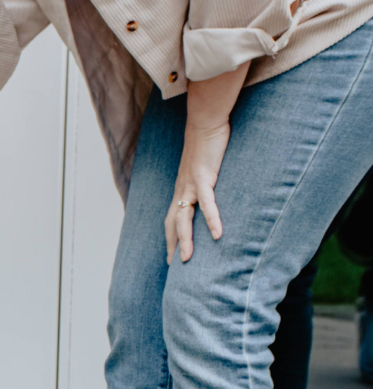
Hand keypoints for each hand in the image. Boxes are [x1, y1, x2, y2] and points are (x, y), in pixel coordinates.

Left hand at [166, 121, 227, 263]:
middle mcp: (182, 190)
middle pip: (173, 224)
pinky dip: (211, 219)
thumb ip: (206, 183)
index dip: (170, 238)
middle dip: (171, 245)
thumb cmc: (207, 145)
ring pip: (184, 218)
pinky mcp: (203, 177)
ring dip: (185, 240)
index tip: (171, 257)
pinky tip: (217, 235)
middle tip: (173, 266)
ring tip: (186, 259)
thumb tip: (211, 194)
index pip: (172, 219)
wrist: (205, 122)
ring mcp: (190, 184)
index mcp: (182, 189)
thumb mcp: (204, 169)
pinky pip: (207, 203)